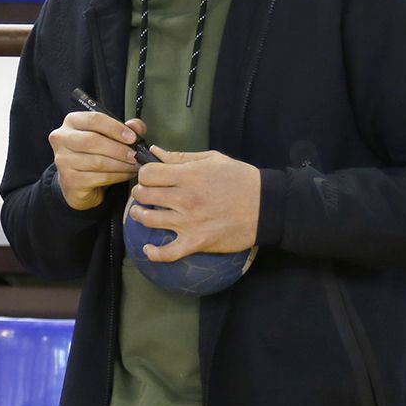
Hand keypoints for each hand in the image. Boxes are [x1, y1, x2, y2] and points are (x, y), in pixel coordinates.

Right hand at [49, 112, 145, 210]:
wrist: (78, 182)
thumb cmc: (93, 154)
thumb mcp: (108, 136)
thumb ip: (123, 128)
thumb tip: (136, 126)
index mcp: (72, 121)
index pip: (94, 119)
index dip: (115, 128)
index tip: (132, 137)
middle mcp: (62, 138)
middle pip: (93, 141)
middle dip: (119, 149)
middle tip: (135, 155)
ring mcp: (63, 160)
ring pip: (97, 161)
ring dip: (121, 164)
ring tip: (134, 165)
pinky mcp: (69, 179)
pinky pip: (99, 177)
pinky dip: (117, 176)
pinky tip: (126, 175)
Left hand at [129, 148, 259, 261]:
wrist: (266, 206)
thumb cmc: (241, 179)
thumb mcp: (213, 159)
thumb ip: (181, 157)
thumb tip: (155, 152)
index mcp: (188, 175)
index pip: (148, 174)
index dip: (145, 175)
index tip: (151, 178)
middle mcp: (184, 198)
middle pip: (144, 195)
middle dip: (141, 193)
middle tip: (147, 195)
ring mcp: (188, 222)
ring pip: (148, 219)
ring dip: (140, 216)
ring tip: (142, 213)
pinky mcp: (196, 242)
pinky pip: (167, 253)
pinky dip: (154, 253)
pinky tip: (148, 248)